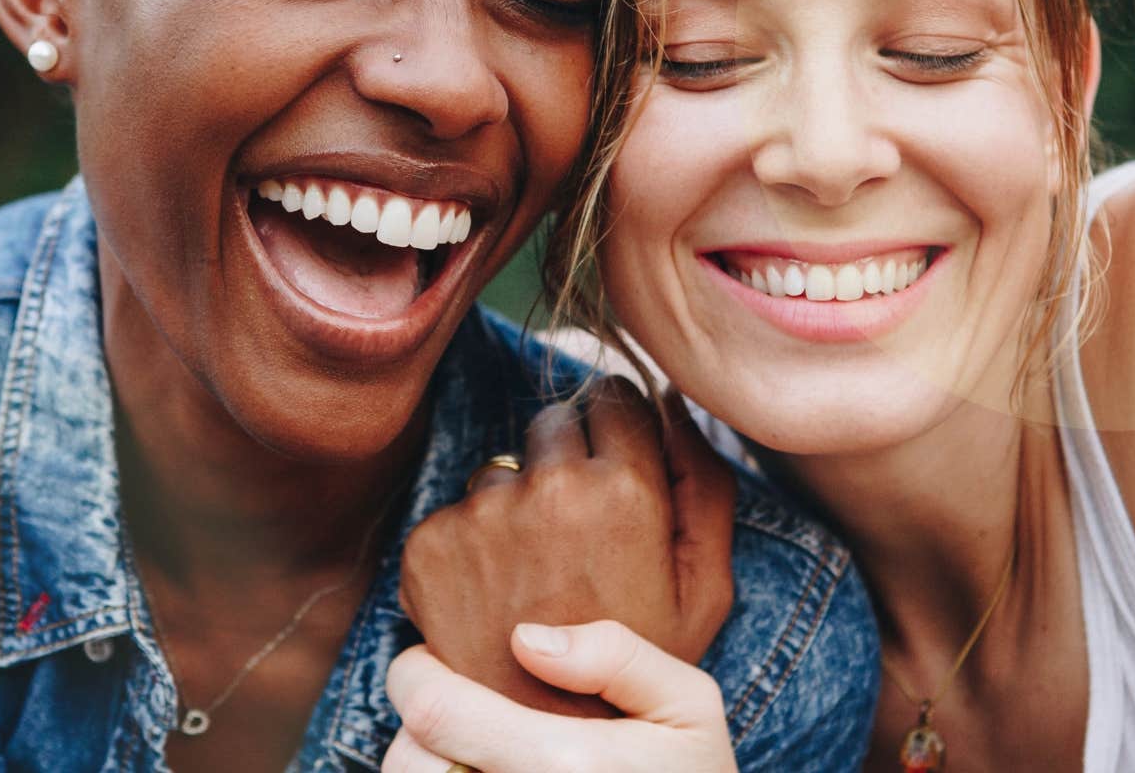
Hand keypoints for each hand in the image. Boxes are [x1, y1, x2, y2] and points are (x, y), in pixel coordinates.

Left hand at [381, 620, 737, 772]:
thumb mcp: (690, 708)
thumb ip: (616, 656)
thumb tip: (524, 638)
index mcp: (563, 765)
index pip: (432, 711)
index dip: (413, 673)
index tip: (434, 658)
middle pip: (408, 760)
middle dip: (421, 722)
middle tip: (461, 705)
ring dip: (430, 764)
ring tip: (475, 747)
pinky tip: (486, 772)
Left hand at [398, 378, 735, 715]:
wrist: (547, 738)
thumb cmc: (637, 664)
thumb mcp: (703, 586)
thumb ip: (704, 483)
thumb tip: (673, 401)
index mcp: (624, 489)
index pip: (613, 396)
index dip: (619, 432)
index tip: (617, 470)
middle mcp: (548, 489)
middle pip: (553, 421)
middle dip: (566, 460)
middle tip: (576, 532)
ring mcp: (482, 515)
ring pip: (501, 468)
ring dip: (515, 503)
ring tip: (536, 574)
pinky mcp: (430, 543)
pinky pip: (455, 512)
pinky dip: (470, 543)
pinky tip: (495, 593)